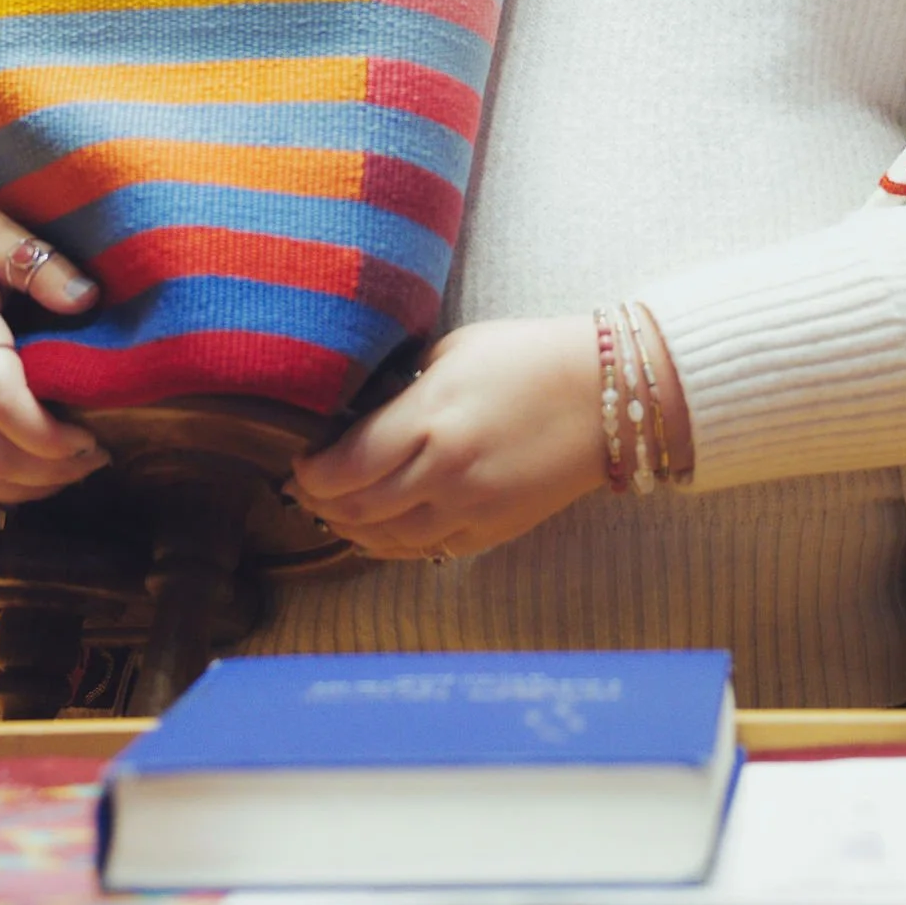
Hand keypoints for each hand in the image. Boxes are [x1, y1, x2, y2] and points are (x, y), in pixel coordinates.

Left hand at [287, 317, 609, 561]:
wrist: (605, 397)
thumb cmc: (529, 357)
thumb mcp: (453, 352)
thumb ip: (403, 389)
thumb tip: (358, 412)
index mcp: (430, 420)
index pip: (343, 468)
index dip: (309, 472)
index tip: (300, 458)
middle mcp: (444, 473)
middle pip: (356, 509)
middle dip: (319, 502)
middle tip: (304, 487)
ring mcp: (469, 509)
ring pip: (384, 540)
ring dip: (350, 528)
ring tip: (334, 509)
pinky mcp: (491, 532)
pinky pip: (424, 552)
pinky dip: (390, 545)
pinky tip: (378, 529)